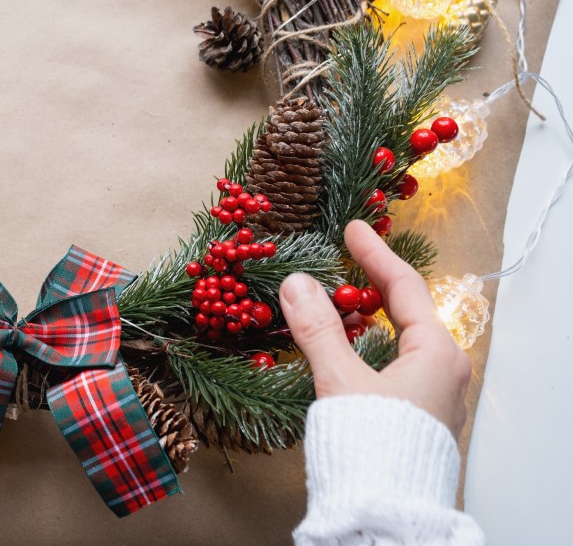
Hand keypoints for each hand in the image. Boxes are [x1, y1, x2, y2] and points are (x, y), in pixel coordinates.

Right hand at [279, 220, 471, 435]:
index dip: (375, 254)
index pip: (404, 288)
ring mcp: (432, 397)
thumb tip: (297, 282)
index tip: (354, 228)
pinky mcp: (415, 417)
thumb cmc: (373, 444)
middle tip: (346, 260)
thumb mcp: (341, 379)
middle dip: (374, 285)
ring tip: (338, 301)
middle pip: (407, 313)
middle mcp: (443, 371)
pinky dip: (366, 347)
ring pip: (399, 341)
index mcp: (436, 353)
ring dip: (367, 319)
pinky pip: (393, 366)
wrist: (385, 513)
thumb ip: (317, 329)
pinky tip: (343, 350)